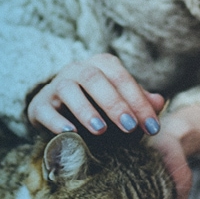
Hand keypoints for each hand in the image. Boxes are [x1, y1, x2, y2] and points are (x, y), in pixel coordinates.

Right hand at [28, 54, 164, 134]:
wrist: (57, 110)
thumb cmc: (98, 106)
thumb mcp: (122, 102)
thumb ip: (140, 102)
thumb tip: (160, 101)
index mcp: (101, 65)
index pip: (121, 78)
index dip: (138, 101)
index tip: (153, 128)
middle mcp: (77, 69)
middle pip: (94, 78)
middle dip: (114, 103)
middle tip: (130, 127)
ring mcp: (55, 85)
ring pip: (68, 89)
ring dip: (85, 109)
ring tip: (100, 130)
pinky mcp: (39, 105)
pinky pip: (45, 109)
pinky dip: (57, 121)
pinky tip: (70, 133)